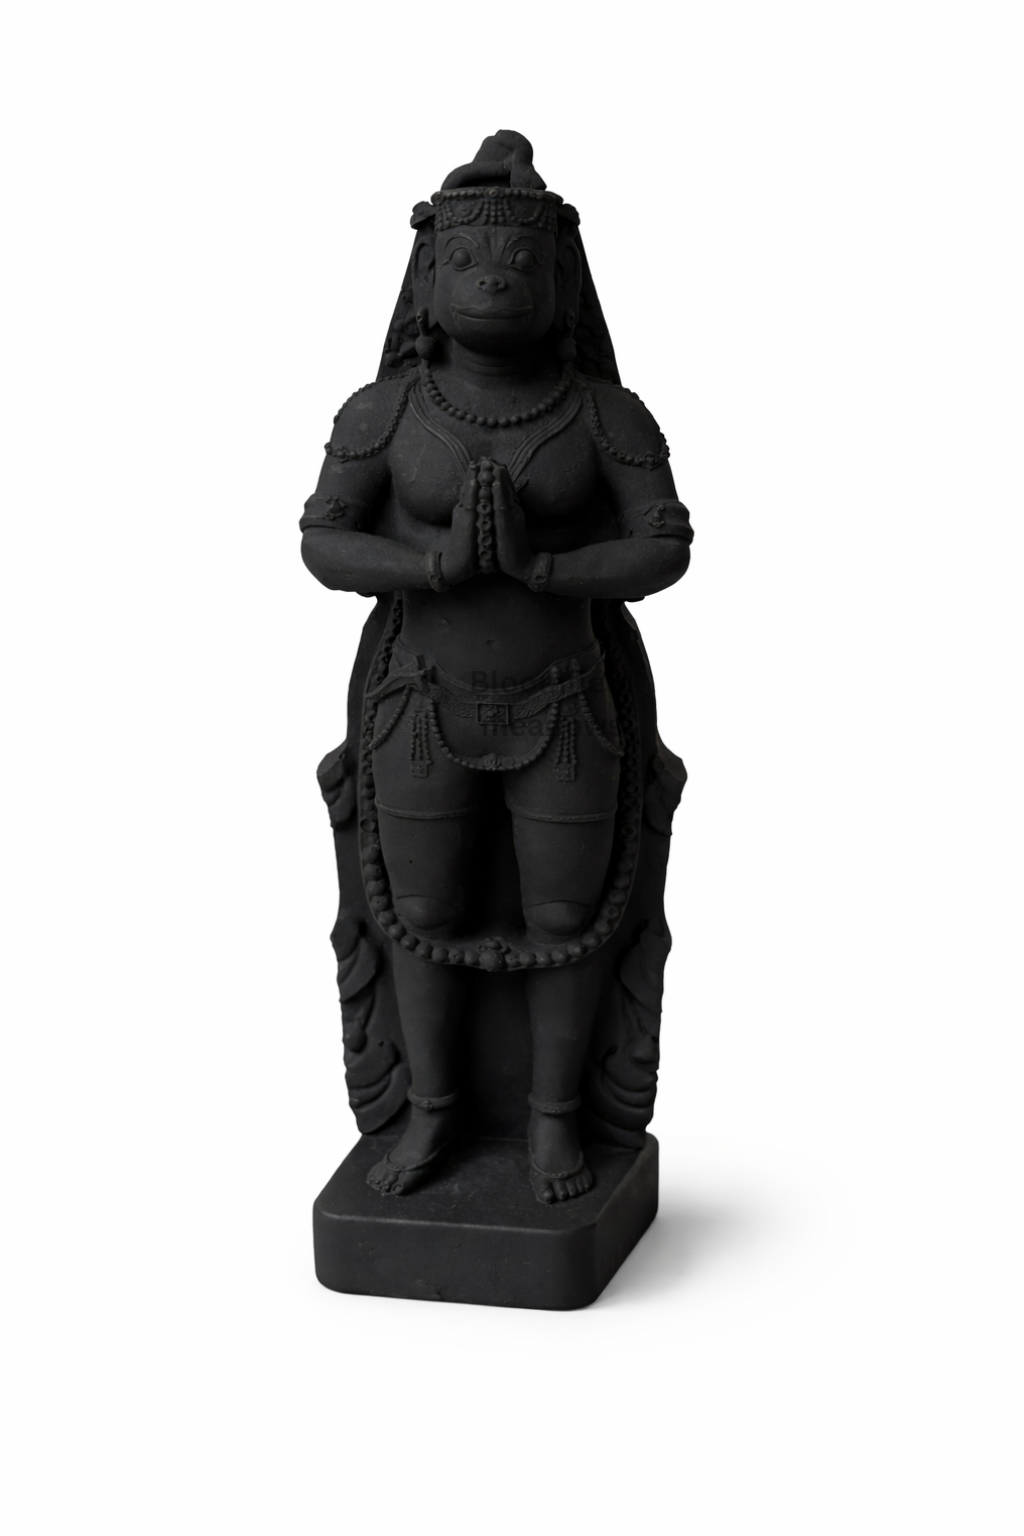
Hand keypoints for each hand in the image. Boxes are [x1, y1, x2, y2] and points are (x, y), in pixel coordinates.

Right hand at [438, 462, 482, 585]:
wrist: (457, 565)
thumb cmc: (468, 548)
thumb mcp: (475, 527)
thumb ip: (478, 515)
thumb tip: (485, 506)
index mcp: (466, 510)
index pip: (472, 489)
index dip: (476, 475)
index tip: (483, 462)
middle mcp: (463, 510)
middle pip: (468, 486)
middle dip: (474, 471)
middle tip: (481, 456)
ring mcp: (462, 515)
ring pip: (468, 492)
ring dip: (472, 477)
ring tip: (477, 463)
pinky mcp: (464, 523)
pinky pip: (469, 504)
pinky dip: (472, 491)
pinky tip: (475, 481)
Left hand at [491, 463, 534, 583]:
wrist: (524, 565)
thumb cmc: (512, 548)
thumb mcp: (508, 527)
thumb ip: (504, 513)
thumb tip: (498, 503)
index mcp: (512, 510)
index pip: (505, 488)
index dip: (497, 474)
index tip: (490, 460)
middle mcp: (513, 510)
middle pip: (505, 486)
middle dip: (496, 471)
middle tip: (488, 456)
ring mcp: (511, 516)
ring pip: (503, 492)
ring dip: (497, 477)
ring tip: (492, 463)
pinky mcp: (507, 525)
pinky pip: (501, 505)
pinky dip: (498, 492)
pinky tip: (494, 483)